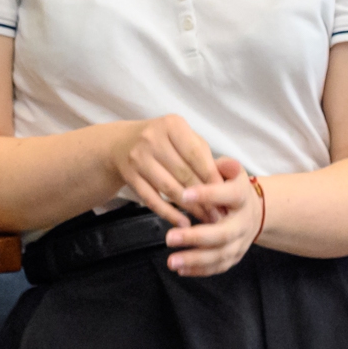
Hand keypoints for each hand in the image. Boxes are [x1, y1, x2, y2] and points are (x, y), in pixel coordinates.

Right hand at [107, 115, 225, 228]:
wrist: (121, 143)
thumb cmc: (163, 141)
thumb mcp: (183, 138)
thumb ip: (203, 156)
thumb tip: (224, 185)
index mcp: (172, 125)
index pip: (196, 155)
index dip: (212, 177)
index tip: (226, 195)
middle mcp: (152, 139)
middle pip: (184, 173)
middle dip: (204, 196)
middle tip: (219, 213)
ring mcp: (137, 158)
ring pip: (169, 188)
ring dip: (190, 207)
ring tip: (206, 219)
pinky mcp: (128, 175)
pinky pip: (152, 199)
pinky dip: (168, 213)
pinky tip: (182, 223)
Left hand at [163, 158, 259, 276]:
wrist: (255, 212)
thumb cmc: (232, 187)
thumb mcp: (231, 171)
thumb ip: (222, 166)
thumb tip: (217, 163)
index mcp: (241, 197)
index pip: (228, 195)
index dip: (208, 195)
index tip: (184, 194)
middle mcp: (243, 223)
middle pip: (222, 233)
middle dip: (195, 237)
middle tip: (169, 237)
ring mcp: (239, 242)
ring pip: (219, 255)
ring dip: (195, 260)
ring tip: (171, 261)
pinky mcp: (233, 257)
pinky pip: (218, 267)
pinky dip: (199, 271)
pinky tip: (180, 270)